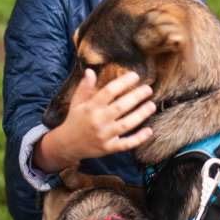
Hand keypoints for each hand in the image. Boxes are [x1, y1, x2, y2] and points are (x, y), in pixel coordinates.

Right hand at [36, 70, 155, 170]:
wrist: (67, 145)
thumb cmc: (75, 120)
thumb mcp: (77, 102)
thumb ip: (85, 87)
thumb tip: (91, 71)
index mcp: (90, 107)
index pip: (109, 91)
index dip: (123, 82)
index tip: (135, 76)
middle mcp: (98, 121)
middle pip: (120, 107)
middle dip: (136, 97)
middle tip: (148, 89)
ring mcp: (104, 135)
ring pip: (126, 125)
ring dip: (140, 115)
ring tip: (152, 105)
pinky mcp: (108, 148)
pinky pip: (126, 144)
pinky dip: (138, 138)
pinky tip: (149, 131)